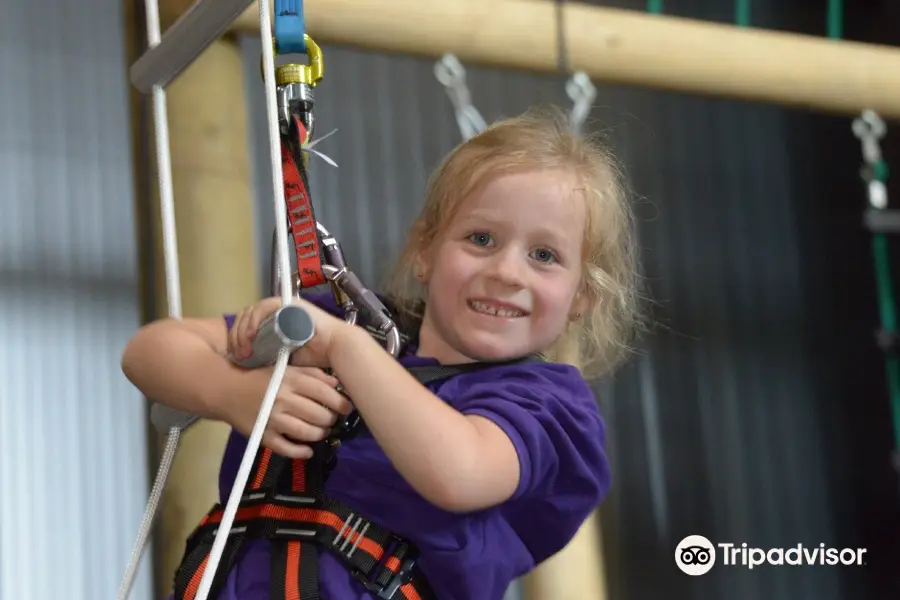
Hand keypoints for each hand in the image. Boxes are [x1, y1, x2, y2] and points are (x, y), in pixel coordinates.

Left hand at [229, 295, 350, 368]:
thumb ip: (269, 354)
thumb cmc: (315, 355)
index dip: (238, 338)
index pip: (248, 323)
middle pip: (246, 316)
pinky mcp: (287, 303)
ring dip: (243, 330)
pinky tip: (251, 337)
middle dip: (237, 336)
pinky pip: (263, 307)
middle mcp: (277, 310)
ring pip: (251, 311)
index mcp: (276, 321)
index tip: (237, 357)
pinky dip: (253, 321)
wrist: (335, 348)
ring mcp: (282, 305)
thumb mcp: (284, 356)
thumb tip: (250, 363)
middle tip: (238, 355)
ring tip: (244, 349)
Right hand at [231, 364, 353, 458]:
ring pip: (307, 433)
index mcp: (290, 380)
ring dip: (320, 434)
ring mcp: (273, 420)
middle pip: (319, 415)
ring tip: (321, 431)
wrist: (226, 389)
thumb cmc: (261, 377)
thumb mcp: (286, 369)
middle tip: (331, 419)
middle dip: (331, 419)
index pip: (324, 393)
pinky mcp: (263, 436)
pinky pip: (287, 449)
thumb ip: (311, 374)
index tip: (347, 407)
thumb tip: (337, 385)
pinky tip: (308, 450)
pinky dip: (301, 452)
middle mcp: (283, 399)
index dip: (340, 402)